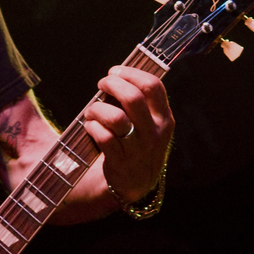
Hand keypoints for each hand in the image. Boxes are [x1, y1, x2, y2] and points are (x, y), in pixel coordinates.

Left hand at [82, 65, 173, 203]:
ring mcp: (138, 148)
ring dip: (98, 109)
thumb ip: (142, 102)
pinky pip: (104, 138)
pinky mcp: (121, 161)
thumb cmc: (139, 143)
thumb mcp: (151, 124)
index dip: (131, 73)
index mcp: (164, 117)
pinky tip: (90, 126)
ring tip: (92, 110)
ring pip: (116, 118)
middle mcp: (154, 132)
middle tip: (102, 84)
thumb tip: (117, 76)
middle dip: (112, 85)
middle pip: (133, 98)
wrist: (137, 182)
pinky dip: (92, 128)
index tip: (115, 71)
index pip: (153, 86)